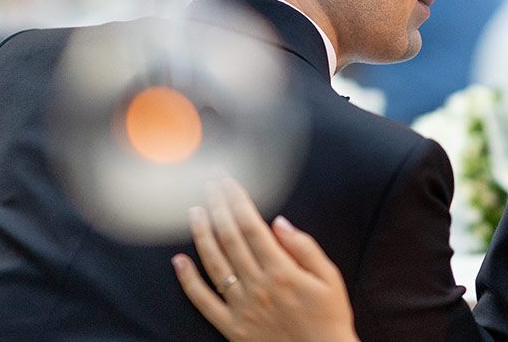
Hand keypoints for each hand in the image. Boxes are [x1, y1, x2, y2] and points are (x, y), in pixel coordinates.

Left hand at [172, 178, 358, 341]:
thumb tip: (279, 222)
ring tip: (193, 210)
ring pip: (214, 263)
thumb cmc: (329, 317)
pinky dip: (188, 281)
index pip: (251, 225)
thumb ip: (304, 248)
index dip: (236, 199)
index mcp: (282, 270)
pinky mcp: (232, 327)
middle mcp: (258, 285)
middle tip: (208, 183)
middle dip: (217, 206)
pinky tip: (178, 260)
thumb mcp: (329, 278)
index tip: (227, 181)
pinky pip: (203, 301)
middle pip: (230, 237)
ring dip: (201, 234)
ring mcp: (242, 307)